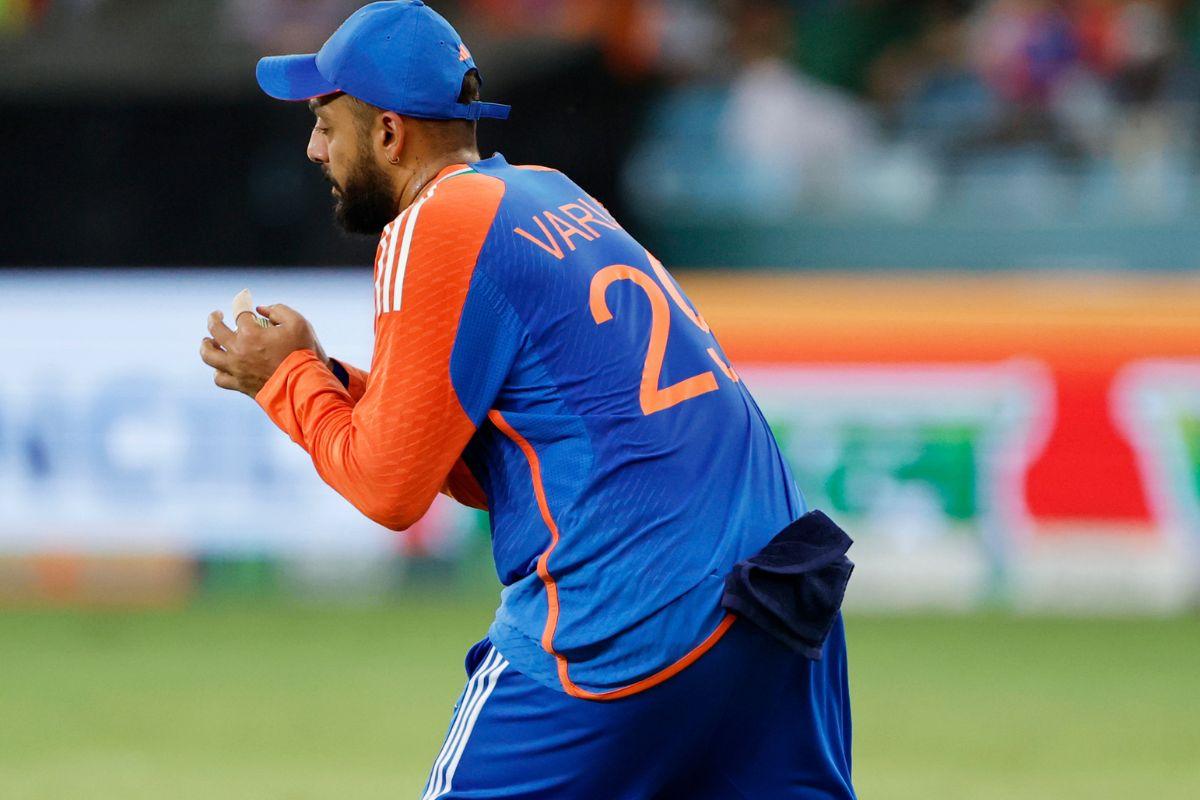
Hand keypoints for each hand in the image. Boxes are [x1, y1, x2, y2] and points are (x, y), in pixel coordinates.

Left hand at [199, 304, 328, 397]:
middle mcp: (238, 350)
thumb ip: (279, 309)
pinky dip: (218, 371)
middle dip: (214, 319)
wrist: (302, 386)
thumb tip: (262, 309)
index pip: (240, 313)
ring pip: (209, 355)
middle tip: (216, 315)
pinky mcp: (239, 385)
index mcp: (250, 333)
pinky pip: (219, 378)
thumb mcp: (298, 322)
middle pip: (216, 330)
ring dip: (206, 345)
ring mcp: (236, 368)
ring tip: (208, 341)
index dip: (243, 306)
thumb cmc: (301, 353)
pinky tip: (220, 366)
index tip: (246, 305)